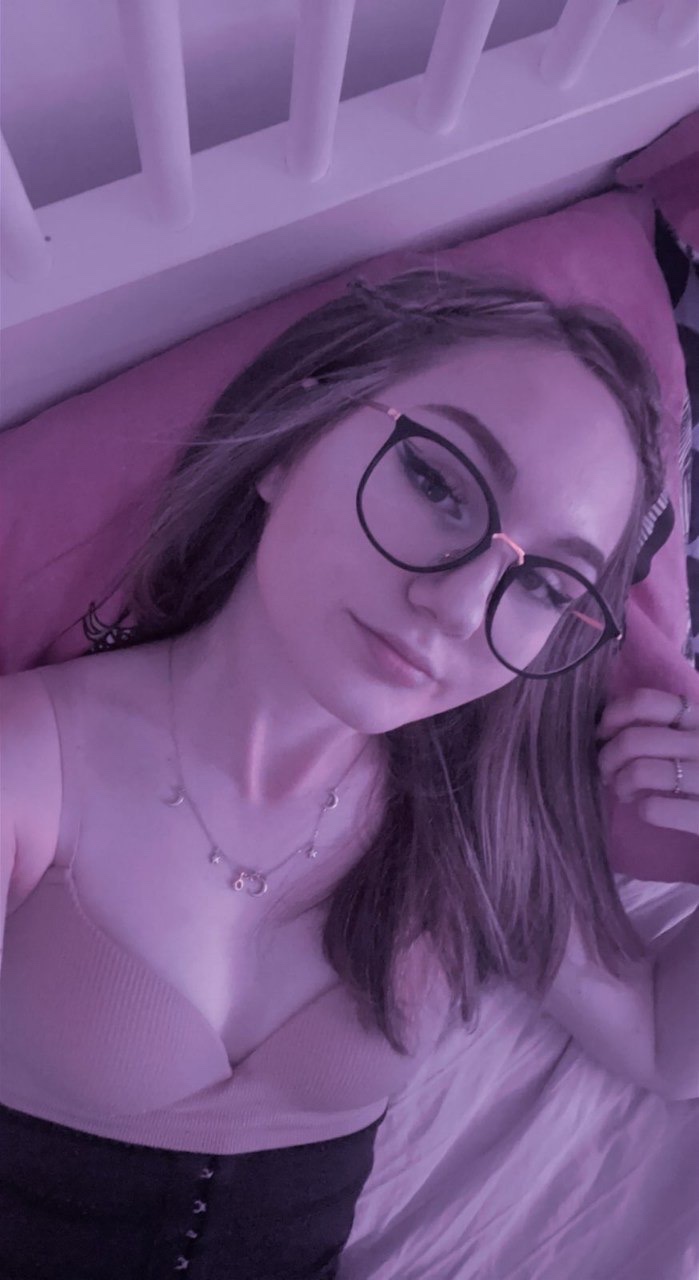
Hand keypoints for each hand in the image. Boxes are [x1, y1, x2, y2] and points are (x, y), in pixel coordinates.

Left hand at [595, 688, 698, 836]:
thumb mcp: (691, 738)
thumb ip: (661, 727)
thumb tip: (606, 729)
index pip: (644, 702)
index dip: (612, 717)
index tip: (605, 736)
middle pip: (632, 740)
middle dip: (607, 759)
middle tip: (609, 773)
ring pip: (639, 772)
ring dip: (621, 785)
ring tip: (626, 793)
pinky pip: (654, 808)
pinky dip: (642, 810)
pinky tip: (648, 809)